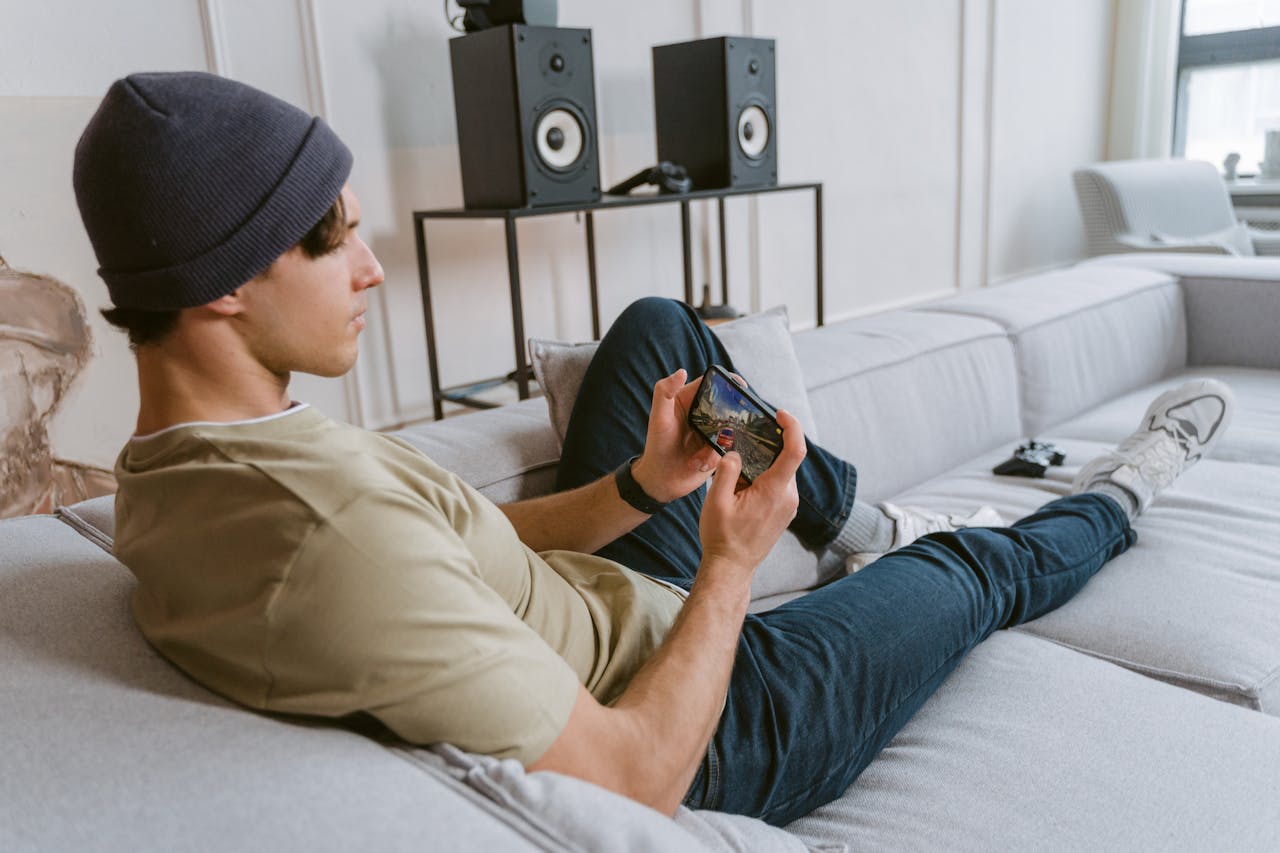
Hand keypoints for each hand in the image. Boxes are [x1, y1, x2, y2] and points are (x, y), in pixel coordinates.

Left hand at [631, 369, 723, 503]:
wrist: (661, 480)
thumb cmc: (656, 446)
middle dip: (735, 412)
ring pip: (732, 428)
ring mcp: (713, 432)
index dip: (728, 381)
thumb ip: (665, 392)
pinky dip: (717, 456)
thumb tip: (682, 371)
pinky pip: (730, 449)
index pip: (712, 384)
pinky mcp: (719, 450)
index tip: (740, 385)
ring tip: (702, 452)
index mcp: (690, 400)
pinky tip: (699, 463)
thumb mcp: (659, 418)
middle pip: (728, 405)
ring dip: (723, 440)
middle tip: (732, 424)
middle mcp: (704, 414)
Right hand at [698, 409, 805, 576]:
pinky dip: (765, 474)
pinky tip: (744, 479)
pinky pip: (779, 484)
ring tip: (739, 459)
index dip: (792, 427)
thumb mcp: (716, 501)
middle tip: (746, 433)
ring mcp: (788, 506)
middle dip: (769, 443)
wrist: (731, 568)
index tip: (779, 413)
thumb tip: (734, 453)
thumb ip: (727, 471)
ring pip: (781, 471)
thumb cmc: (722, 537)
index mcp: (775, 491)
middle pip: (787, 458)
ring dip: (764, 461)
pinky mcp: (783, 512)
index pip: (795, 451)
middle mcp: (788, 497)